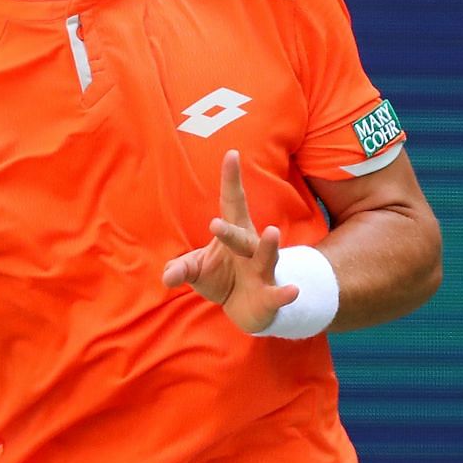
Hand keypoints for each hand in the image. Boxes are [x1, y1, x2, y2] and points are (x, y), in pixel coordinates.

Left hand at [160, 150, 297, 333]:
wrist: (247, 308)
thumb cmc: (222, 279)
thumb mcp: (197, 271)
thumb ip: (181, 269)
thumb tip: (168, 275)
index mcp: (233, 235)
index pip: (232, 203)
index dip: (231, 180)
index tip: (231, 153)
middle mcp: (250, 249)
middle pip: (241, 235)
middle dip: (229, 230)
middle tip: (214, 224)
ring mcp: (262, 271)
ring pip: (266, 257)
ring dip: (269, 246)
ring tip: (272, 232)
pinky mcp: (270, 295)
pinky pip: (278, 293)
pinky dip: (285, 292)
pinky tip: (293, 290)